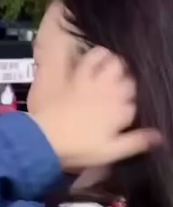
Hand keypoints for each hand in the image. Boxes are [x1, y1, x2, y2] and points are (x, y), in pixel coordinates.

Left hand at [32, 47, 161, 170]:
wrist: (45, 138)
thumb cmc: (79, 149)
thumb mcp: (110, 152)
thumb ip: (136, 142)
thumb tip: (160, 137)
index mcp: (122, 113)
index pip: (136, 102)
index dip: (132, 105)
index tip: (126, 112)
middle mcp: (113, 93)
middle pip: (130, 80)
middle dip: (129, 85)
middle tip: (122, 91)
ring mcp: (96, 82)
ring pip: (116, 64)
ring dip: (118, 66)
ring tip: (115, 71)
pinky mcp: (79, 76)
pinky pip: (91, 57)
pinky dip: (98, 54)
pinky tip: (99, 55)